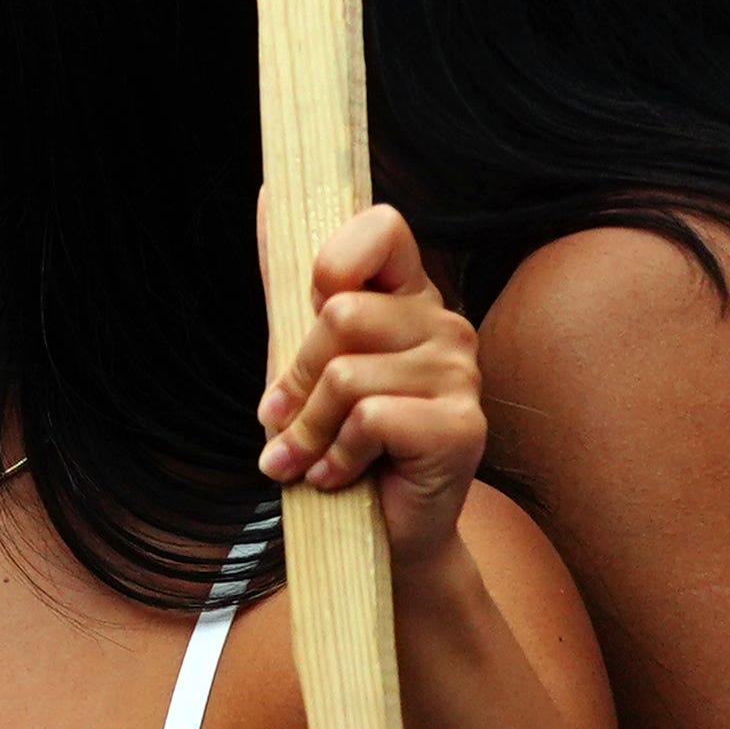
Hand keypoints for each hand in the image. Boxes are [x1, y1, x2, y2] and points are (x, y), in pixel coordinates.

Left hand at [259, 200, 485, 570]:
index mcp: (408, 297)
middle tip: (286, 423)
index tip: (315, 306)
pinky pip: (369, 420)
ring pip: (346, 375)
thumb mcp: (301, 357)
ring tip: (309, 457)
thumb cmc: (336, 437)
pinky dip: (337, 456)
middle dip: (295, 380)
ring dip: (309, 429)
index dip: (334, 260)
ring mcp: (462, 374)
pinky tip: (343, 476)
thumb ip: (290, 286)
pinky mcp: (463, 426)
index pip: (383, 226)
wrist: (382, 532)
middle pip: (339, 316)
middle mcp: (443, 325)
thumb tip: (266, 196)